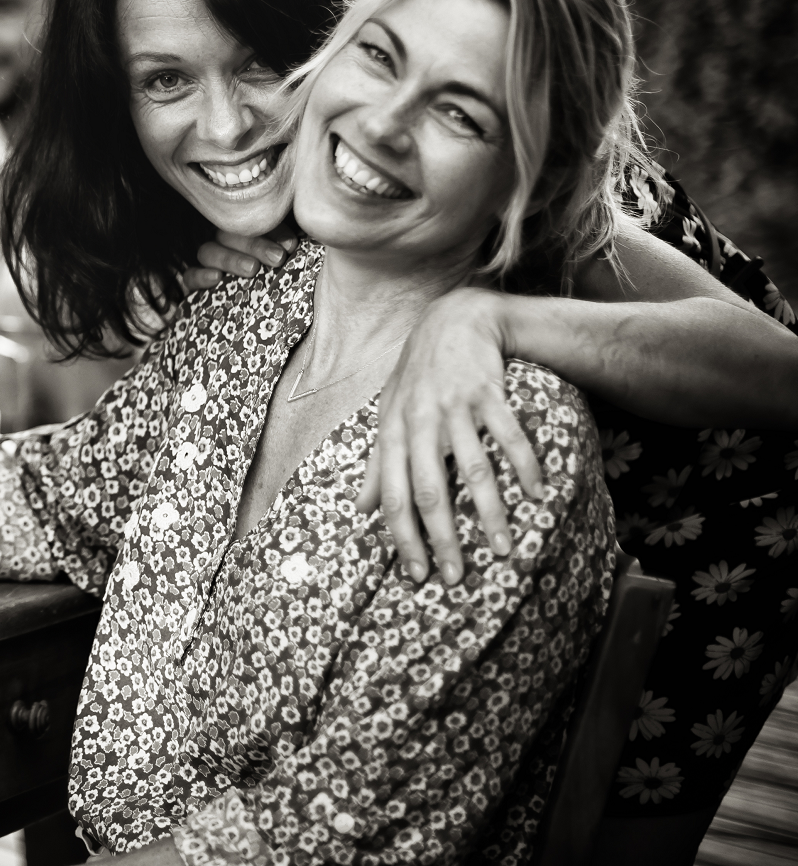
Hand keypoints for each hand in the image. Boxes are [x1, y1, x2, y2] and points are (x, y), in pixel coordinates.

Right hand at [177, 228, 297, 294]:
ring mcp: (208, 263)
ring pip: (208, 251)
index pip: (253, 223)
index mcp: (248, 234)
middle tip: (277, 258)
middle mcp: (225, 244)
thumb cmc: (279, 282)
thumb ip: (289, 249)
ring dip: (231, 258)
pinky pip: (190, 276)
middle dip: (255, 245)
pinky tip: (216, 278)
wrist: (252, 324)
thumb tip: (302, 240)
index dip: (271, 230)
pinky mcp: (195, 285)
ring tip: (252, 270)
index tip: (291, 244)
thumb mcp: (286, 264)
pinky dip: (200, 275)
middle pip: (230, 234)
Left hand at [356, 287, 543, 585]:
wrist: (454, 320)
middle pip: (429, 490)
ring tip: (502, 549)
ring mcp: (454, 407)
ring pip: (472, 469)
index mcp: (392, 434)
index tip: (417, 574)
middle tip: (457, 578)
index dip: (403, 537)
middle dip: (442, 538)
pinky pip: (507, 435)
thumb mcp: (388, 418)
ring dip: (488, 513)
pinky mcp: (486, 392)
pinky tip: (537, 494)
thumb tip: (359, 510)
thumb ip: (375, 466)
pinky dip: (523, 465)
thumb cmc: (417, 378)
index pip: (393, 495)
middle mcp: (419, 423)